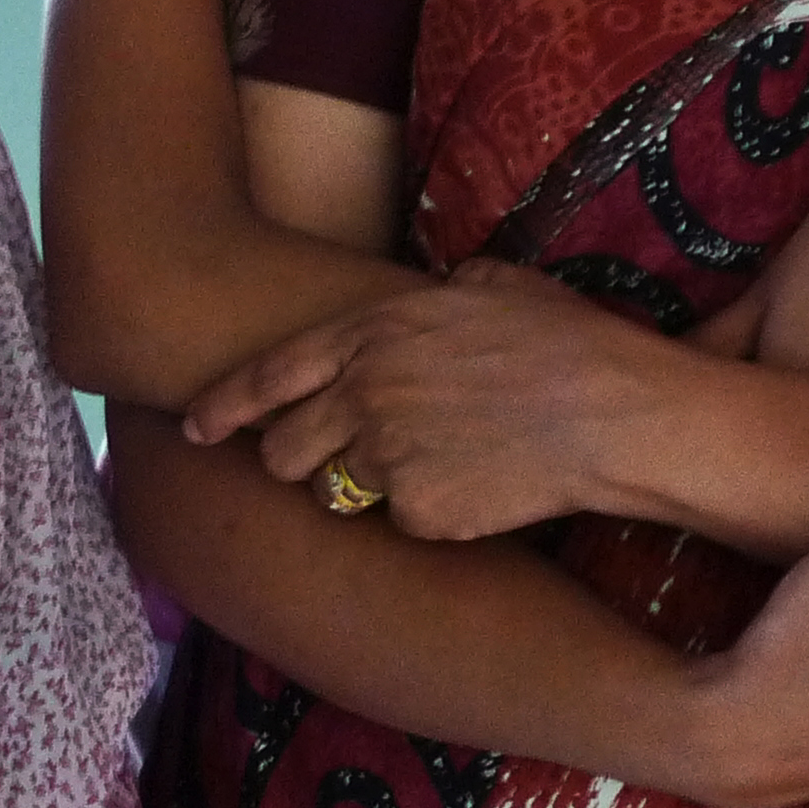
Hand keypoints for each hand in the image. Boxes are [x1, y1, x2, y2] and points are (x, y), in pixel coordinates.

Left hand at [181, 262, 679, 539]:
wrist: (612, 412)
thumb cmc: (564, 339)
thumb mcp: (491, 285)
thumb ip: (435, 295)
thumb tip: (432, 298)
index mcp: (373, 332)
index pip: (267, 376)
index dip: (222, 405)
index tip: (196, 426)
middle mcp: (364, 394)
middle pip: (282, 450)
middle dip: (299, 458)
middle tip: (342, 456)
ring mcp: (386, 458)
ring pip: (331, 493)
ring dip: (360, 488)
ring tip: (425, 465)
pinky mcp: (417, 513)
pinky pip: (395, 523)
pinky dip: (423, 513)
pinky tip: (471, 486)